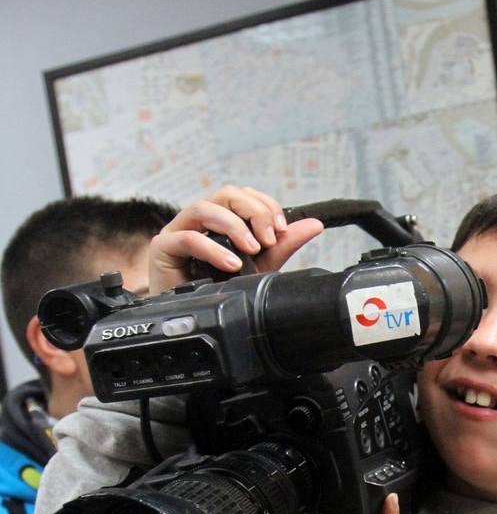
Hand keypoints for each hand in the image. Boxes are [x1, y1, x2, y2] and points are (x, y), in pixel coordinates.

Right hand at [148, 185, 323, 292]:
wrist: (191, 318)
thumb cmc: (219, 289)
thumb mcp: (260, 265)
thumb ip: (284, 245)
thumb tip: (314, 224)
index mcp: (222, 219)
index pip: (245, 196)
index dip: (266, 206)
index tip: (282, 228)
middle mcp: (200, 220)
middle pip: (226, 194)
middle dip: (253, 212)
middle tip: (269, 238)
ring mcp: (179, 230)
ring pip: (204, 208)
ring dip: (233, 226)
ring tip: (252, 249)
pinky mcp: (164, 248)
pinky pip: (187, 238)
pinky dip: (212, 249)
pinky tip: (230, 264)